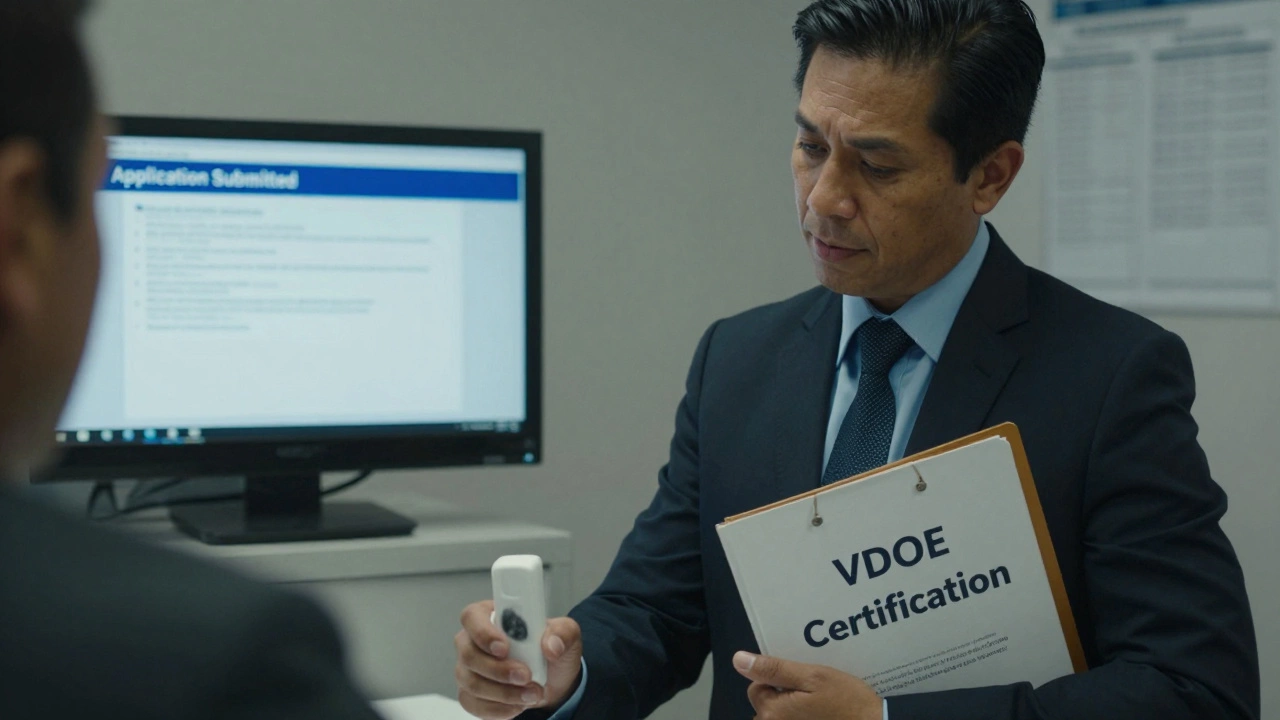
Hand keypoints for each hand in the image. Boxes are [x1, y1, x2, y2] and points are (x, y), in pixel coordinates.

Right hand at [454, 599, 583, 718]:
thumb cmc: (550, 650)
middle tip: (525, 676)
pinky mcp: (470, 694)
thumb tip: (551, 646)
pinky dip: (498, 708)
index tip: (504, 648)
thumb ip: (562, 632)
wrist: (552, 681)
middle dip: (499, 670)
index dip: (483, 632)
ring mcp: (468, 669)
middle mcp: (472, 641)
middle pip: (469, 654)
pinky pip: (474, 704)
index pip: (472, 617)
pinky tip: (518, 705)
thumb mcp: (566, 634)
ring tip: (532, 693)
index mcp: (490, 616)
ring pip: (472, 682)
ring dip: (504, 692)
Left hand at [734, 650, 882, 719]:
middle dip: (783, 694)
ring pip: (780, 715)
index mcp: (772, 712)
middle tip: (811, 690)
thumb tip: (739, 660)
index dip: (777, 678)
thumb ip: (773, 669)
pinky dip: (803, 716)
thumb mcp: (812, 676)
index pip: (757, 686)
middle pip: (766, 703)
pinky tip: (822, 711)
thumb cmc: (846, 702)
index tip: (801, 679)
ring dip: (793, 707)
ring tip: (818, 701)